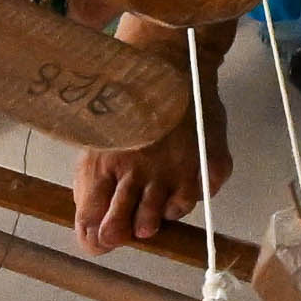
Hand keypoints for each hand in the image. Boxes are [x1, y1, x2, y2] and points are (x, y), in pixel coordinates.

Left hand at [71, 13, 221, 256]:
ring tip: (155, 206)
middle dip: (123, 232)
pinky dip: (190, 194)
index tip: (101, 238)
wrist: (170, 61)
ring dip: (158, 215)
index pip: (93, 221)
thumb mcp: (96, 139)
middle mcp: (141, 171)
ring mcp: (178, 168)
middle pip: (127, 226)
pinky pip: (199, 197)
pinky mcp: (209, 162)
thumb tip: (92, 229)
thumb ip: (92, 185)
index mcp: (105, 164)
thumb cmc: (125, 102)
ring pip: (166, 217)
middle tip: (129, 226)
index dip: (96, 239)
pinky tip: (183, 180)